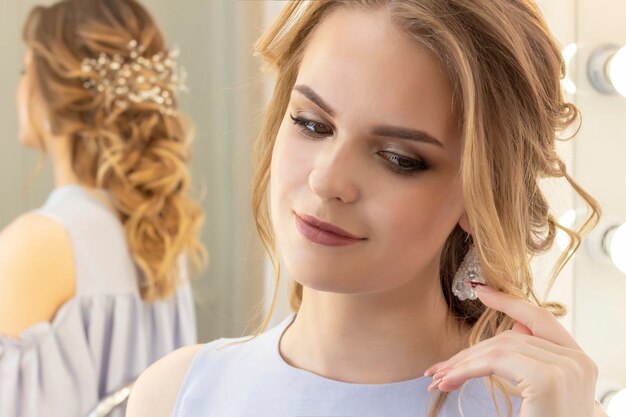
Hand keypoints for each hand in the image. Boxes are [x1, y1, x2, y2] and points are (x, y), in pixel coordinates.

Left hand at [424, 285, 600, 416]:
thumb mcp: (538, 392)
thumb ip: (529, 361)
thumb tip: (508, 333)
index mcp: (578, 362)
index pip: (541, 319)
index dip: (509, 302)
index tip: (480, 290)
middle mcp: (578, 361)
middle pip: (512, 337)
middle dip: (471, 351)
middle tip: (440, 368)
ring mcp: (566, 368)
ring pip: (499, 347)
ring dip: (463, 362)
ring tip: (439, 378)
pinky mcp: (547, 379)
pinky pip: (495, 361)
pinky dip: (466, 369)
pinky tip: (448, 381)